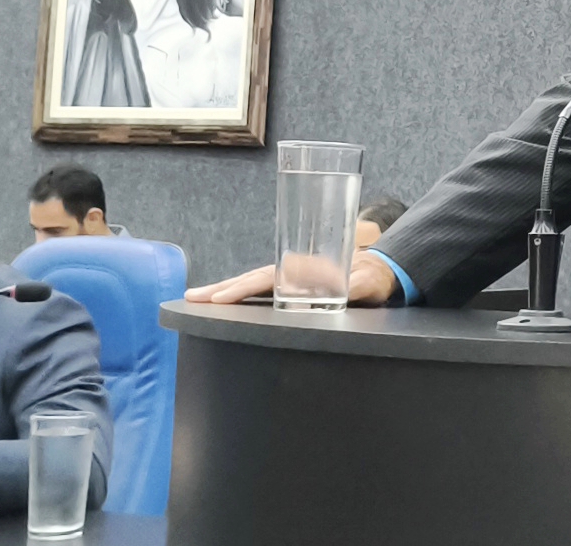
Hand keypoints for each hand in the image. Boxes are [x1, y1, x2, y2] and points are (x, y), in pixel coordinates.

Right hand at [186, 250, 399, 306]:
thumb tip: (318, 293)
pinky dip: (240, 291)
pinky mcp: (292, 285)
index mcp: (306, 270)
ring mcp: (291, 277)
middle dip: (221, 288)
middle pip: (252, 278)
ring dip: (226, 289)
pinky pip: (261, 287)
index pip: (267, 279)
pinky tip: (224, 300)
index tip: (219, 299)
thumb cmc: (372, 279)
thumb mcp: (364, 284)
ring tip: (196, 298)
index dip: (242, 289)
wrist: (381, 270)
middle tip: (190, 297)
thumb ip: (346, 287)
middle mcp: (294, 270)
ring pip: (253, 281)